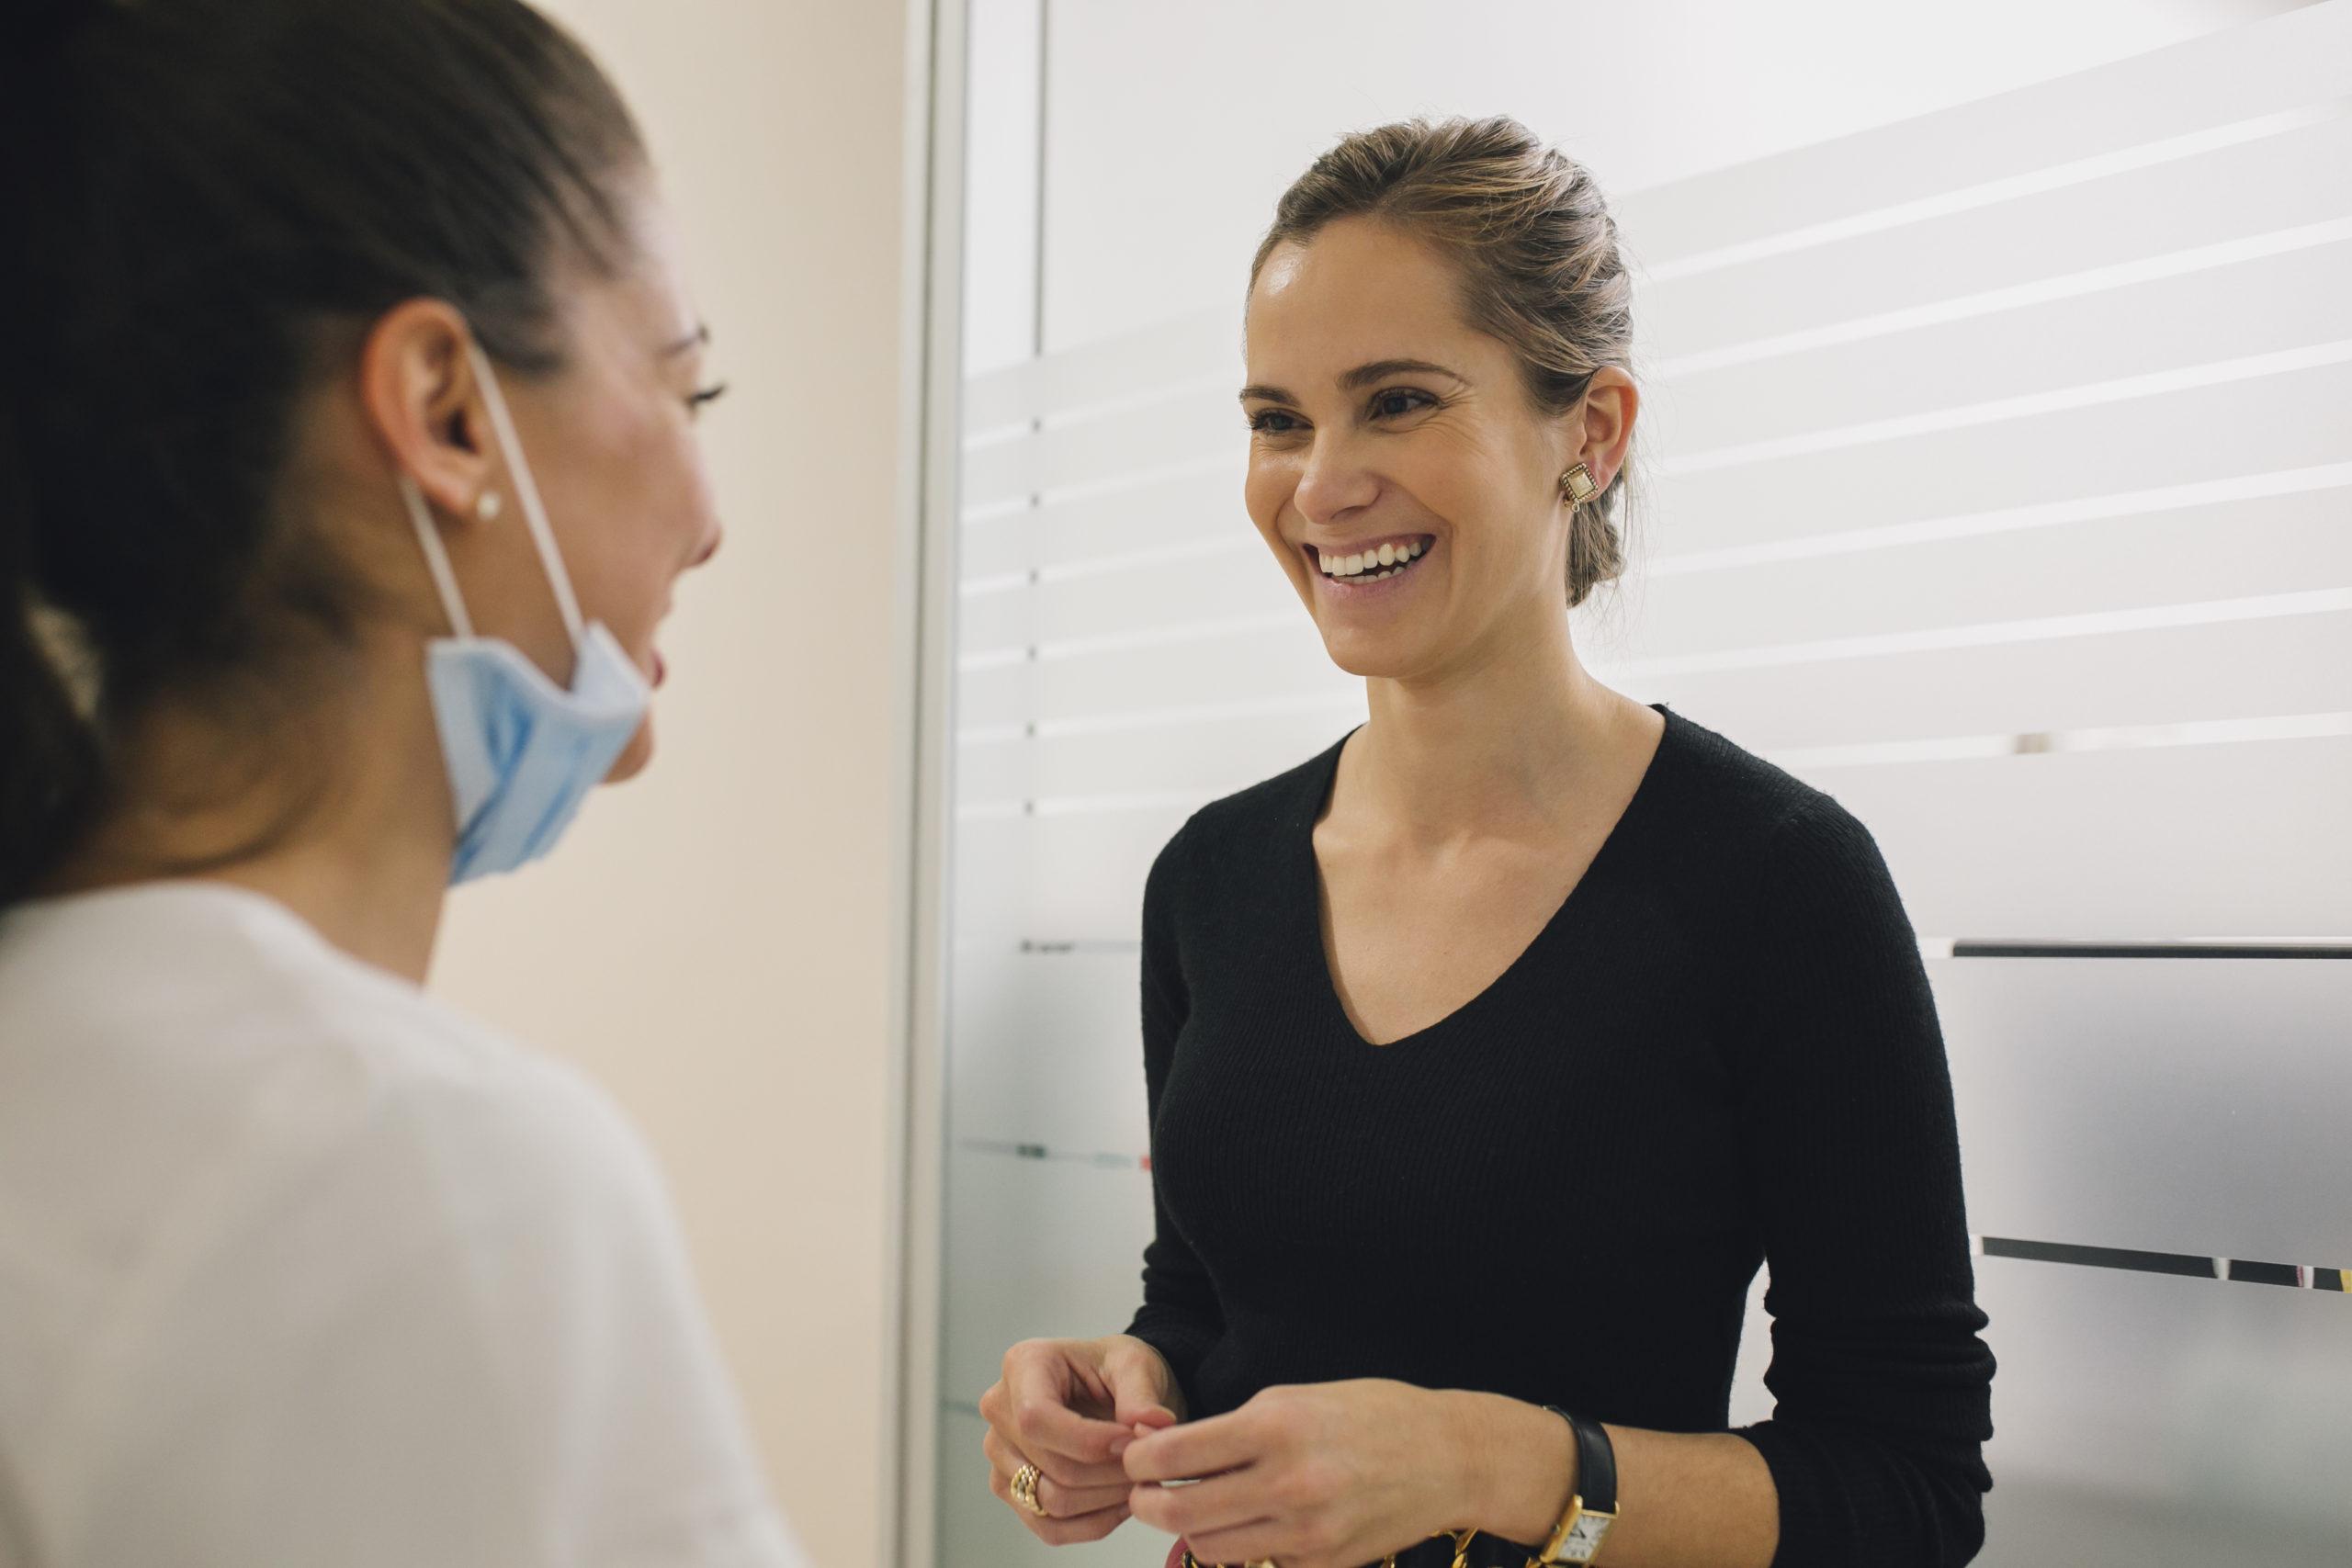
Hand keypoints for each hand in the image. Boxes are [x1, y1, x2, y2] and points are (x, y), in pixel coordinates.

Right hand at [980, 1334, 1183, 1544]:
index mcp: (1023, 1365)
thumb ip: (1141, 1395)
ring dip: (1104, 1500)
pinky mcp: (1010, 1488)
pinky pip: (1049, 1527)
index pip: (1036, 1418)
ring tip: (1138, 1481)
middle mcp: (1000, 1409)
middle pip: (1049, 1466)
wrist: (1111, 1389)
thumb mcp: (1136, 1365)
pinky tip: (1121, 1503)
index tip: (1131, 1443)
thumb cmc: (1116, 1370)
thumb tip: (1152, 1425)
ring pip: (1050, 1502)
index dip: (1087, 1441)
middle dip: (1108, 1473)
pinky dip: (1092, 1524)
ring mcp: (1000, 1453)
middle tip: (1148, 1466)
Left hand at [1120, 1379, 1475, 1567]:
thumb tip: (1168, 1458)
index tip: (1135, 1459)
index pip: (1175, 1454)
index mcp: (1276, 1426)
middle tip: (1144, 1494)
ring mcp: (1307, 1532)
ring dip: (1189, 1529)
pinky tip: (1250, 1524)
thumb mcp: (1295, 1399)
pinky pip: (1257, 1565)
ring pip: (1211, 1547)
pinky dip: (1241, 1548)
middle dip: (1147, 1503)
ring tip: (1193, 1507)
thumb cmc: (1369, 1415)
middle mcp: (1288, 1481)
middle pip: (1181, 1510)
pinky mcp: (1324, 1565)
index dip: (1139, 1461)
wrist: (1447, 1456)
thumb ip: (1232, 1430)